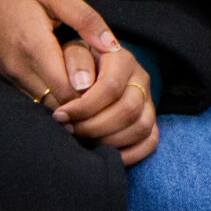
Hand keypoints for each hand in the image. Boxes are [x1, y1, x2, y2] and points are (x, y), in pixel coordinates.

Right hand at [0, 0, 119, 113]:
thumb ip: (85, 19)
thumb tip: (113, 47)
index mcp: (33, 45)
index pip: (66, 90)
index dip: (91, 95)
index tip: (108, 84)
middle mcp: (18, 67)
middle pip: (56, 104)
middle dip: (81, 102)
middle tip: (101, 88)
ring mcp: (8, 75)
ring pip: (43, 105)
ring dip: (65, 100)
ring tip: (85, 84)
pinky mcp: (3, 77)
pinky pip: (31, 97)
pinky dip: (50, 95)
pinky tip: (64, 81)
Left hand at [57, 40, 158, 163]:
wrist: (82, 74)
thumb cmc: (73, 66)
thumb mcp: (68, 55)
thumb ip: (74, 65)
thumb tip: (81, 86)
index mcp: (121, 58)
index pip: (111, 86)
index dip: (84, 107)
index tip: (60, 116)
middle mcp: (140, 78)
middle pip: (129, 109)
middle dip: (94, 127)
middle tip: (70, 130)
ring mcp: (148, 101)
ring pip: (141, 127)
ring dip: (109, 141)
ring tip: (84, 140)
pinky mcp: (150, 120)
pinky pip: (150, 142)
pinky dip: (128, 154)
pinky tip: (103, 153)